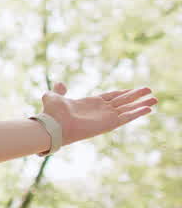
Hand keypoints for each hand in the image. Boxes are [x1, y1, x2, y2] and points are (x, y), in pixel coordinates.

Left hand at [41, 82, 156, 145]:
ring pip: (128, 108)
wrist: (53, 125)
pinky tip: (149, 108)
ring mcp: (106, 117)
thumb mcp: (53, 96)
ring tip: (155, 99)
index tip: (133, 89)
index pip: (111, 97)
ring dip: (141, 103)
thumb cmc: (52, 113)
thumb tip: (60, 83)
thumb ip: (58, 90)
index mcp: (91, 104)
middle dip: (136, 96)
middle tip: (150, 91)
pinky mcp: (109, 123)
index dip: (122, 93)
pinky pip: (127, 117)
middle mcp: (101, 110)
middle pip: (123, 101)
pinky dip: (138, 112)